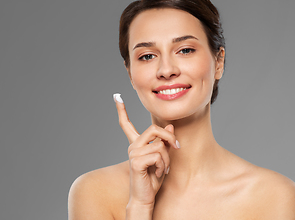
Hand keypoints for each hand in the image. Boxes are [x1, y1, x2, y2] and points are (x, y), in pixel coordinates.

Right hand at [113, 93, 179, 207]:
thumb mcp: (163, 157)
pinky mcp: (136, 161)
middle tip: (178, 146)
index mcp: (137, 144)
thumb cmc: (153, 178)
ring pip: (160, 145)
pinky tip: (158, 172)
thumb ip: (165, 142)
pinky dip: (163, 165)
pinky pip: (158, 155)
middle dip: (169, 137)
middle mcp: (132, 146)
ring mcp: (133, 153)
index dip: (121, 110)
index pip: (126, 124)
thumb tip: (170, 126)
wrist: (146, 196)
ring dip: (168, 159)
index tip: (117, 97)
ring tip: (163, 168)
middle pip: (154, 129)